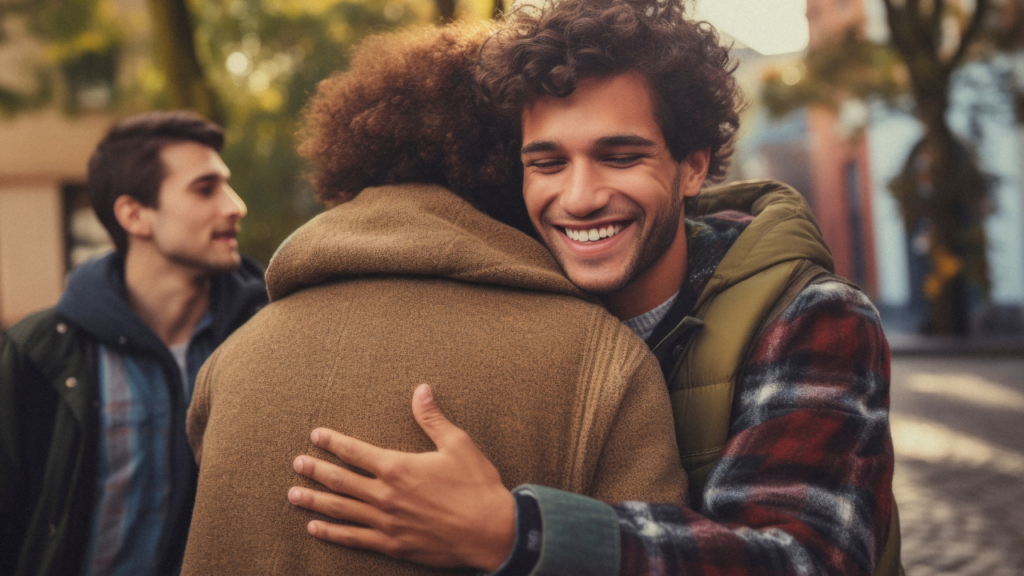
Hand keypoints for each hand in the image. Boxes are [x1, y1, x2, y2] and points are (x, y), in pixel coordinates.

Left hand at [287, 384, 516, 571]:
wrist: (492, 532)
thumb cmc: (477, 486)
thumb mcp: (458, 444)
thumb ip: (433, 418)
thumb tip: (421, 389)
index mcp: (398, 467)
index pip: (355, 452)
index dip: (333, 442)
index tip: (315, 436)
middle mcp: (385, 495)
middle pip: (340, 480)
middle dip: (315, 470)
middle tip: (296, 464)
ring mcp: (386, 522)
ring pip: (340, 509)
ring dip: (314, 501)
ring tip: (293, 495)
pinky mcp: (392, 545)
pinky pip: (353, 538)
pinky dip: (331, 533)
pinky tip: (315, 528)